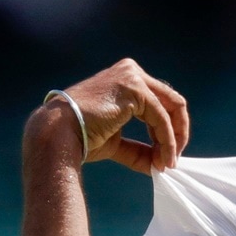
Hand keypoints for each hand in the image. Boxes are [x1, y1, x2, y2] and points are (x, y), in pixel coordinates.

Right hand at [39, 59, 189, 172]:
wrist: (57, 133)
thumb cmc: (80, 136)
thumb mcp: (115, 141)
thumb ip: (138, 148)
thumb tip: (158, 164)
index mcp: (125, 78)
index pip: (161, 101)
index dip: (169, 129)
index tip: (167, 155)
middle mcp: (131, 71)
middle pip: (171, 102)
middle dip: (177, 133)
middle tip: (173, 160)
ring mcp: (133, 77)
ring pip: (171, 109)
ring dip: (173, 140)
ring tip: (167, 163)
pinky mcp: (135, 89)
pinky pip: (161, 119)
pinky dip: (167, 141)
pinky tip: (163, 158)